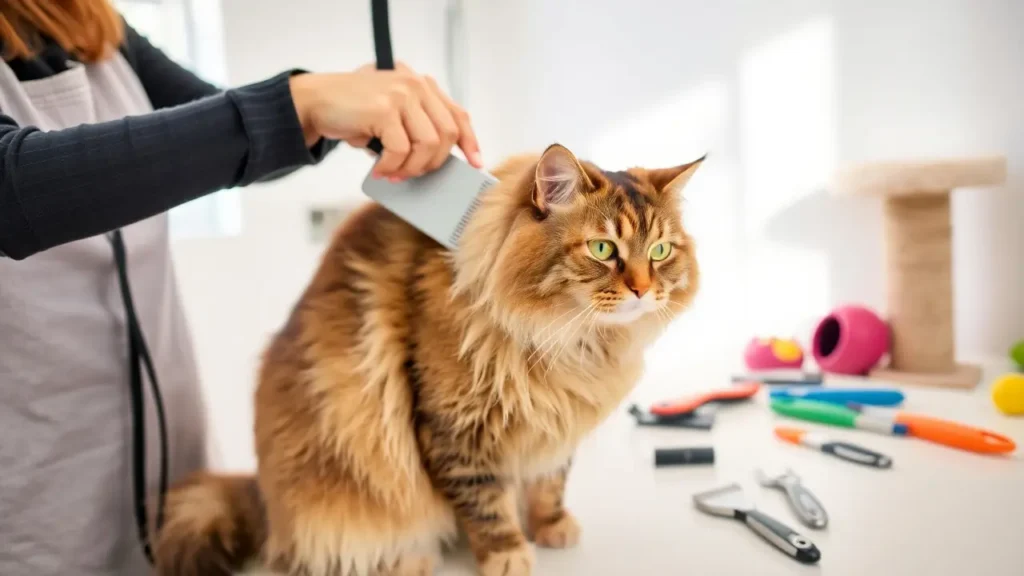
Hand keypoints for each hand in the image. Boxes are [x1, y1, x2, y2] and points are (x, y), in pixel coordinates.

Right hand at [289, 63, 482, 180]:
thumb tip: (436, 163)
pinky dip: (391, 167)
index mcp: (422, 85)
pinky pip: (401, 150)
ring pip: (428, 144)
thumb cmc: (354, 113)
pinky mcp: (384, 108)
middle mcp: (416, 84)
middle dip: (433, 163)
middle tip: (413, 175)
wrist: (315, 101)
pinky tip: (380, 171)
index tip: (476, 163)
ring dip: (412, 167)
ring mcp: (401, 94)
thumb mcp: (391, 115)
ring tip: (394, 174)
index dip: (470, 141)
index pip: (457, 114)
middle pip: (447, 134)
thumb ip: (415, 127)